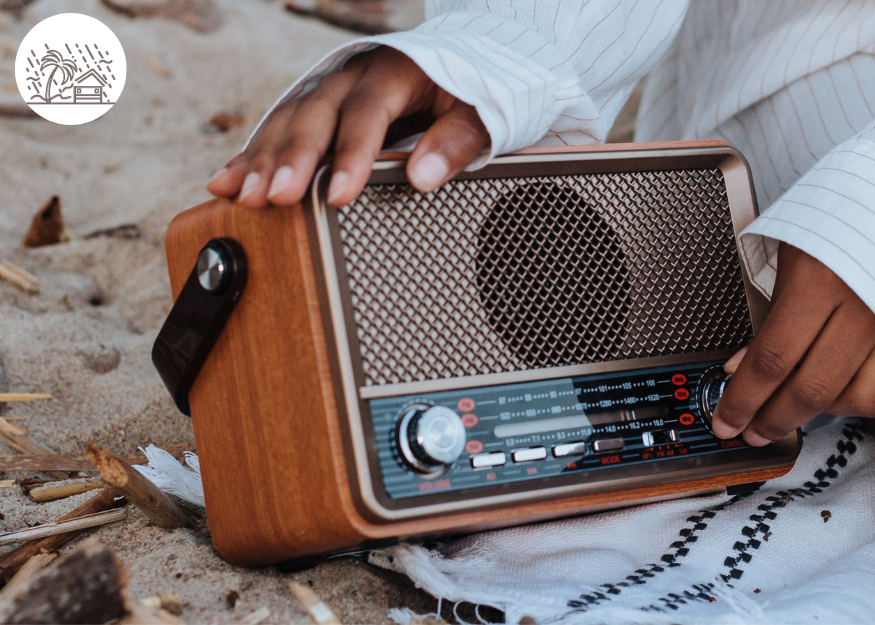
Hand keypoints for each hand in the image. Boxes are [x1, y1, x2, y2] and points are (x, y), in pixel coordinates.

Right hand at [207, 47, 489, 208]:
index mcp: (393, 71)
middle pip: (314, 114)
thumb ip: (456, 142)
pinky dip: (252, 157)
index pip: (366, 113)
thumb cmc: (466, 92)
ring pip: (287, 120)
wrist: (452, 63)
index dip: (350, 155)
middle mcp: (351, 74)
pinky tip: (227, 182)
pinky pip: (277, 130)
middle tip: (275, 198)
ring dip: (264, 160)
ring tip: (246, 197)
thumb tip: (422, 175)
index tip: (339, 195)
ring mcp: (326, 88)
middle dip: (291, 158)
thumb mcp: (480, 112)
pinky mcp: (313, 107)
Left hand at [713, 243, 874, 445]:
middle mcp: (862, 307)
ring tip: (791, 410)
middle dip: (772, 419)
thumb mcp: (792, 264)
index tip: (725, 420)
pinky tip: (837, 395)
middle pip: (810, 388)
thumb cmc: (833, 227)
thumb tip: (739, 369)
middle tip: (750, 432)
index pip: (772, 358)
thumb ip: (771, 319)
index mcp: (820, 283)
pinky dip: (856, 399)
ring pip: (854, 397)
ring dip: (816, 412)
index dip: (743, 398)